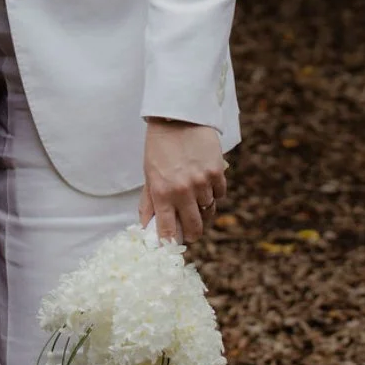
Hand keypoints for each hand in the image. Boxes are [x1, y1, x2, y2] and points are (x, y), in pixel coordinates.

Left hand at [140, 118, 227, 244]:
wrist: (178, 118)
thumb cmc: (160, 147)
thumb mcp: (149, 174)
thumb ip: (149, 203)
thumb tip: (145, 227)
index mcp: (162, 192)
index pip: (167, 231)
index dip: (169, 243)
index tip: (171, 247)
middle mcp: (183, 191)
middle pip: (194, 228)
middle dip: (192, 234)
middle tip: (190, 233)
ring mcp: (202, 182)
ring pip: (209, 212)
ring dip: (203, 210)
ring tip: (196, 201)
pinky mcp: (217, 173)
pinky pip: (220, 195)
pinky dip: (214, 194)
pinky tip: (206, 184)